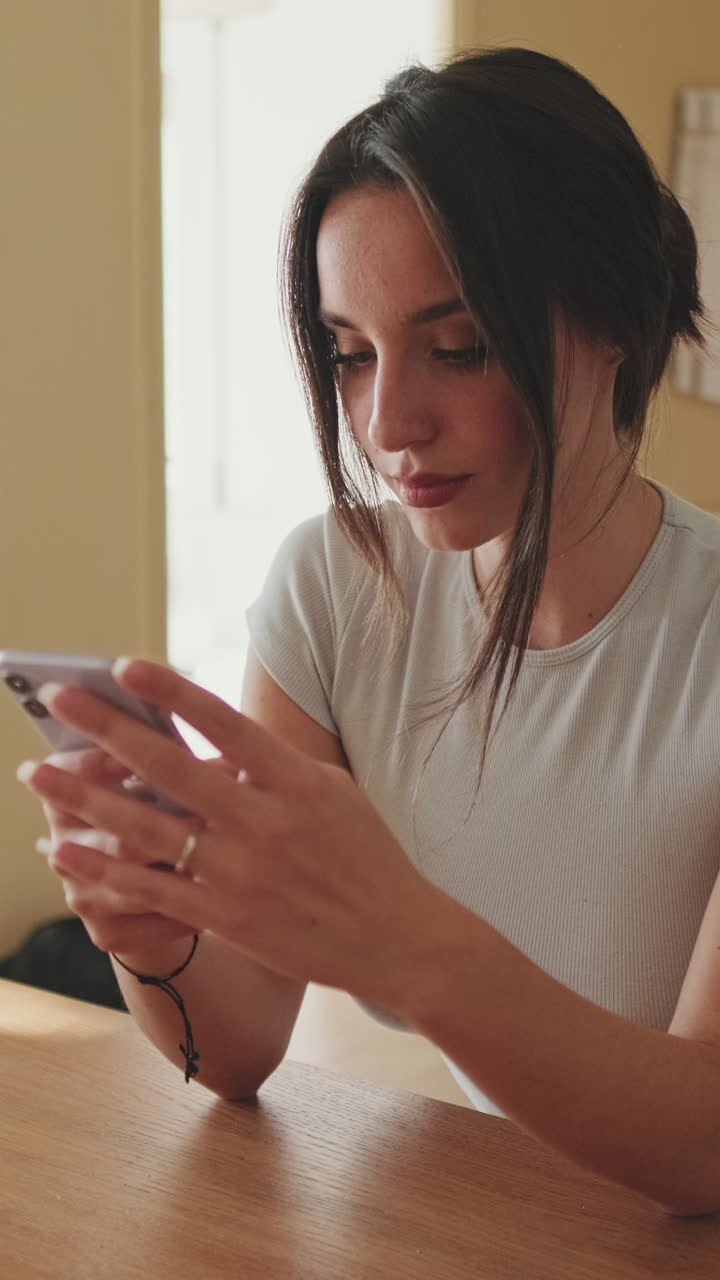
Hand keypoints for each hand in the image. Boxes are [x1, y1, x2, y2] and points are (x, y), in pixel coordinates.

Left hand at [17, 659, 439, 1009]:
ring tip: (39, 774)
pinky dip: (104, 869)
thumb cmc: (366, 855)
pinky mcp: (227, 918)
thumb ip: (275, 766)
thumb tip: (217, 743)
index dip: (172, 691)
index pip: (223, 724)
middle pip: (171, 768)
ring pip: (147, 829)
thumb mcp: (333, 793)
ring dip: (86, 799)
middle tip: (60, 698)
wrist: (397, 936)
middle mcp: (264, 822)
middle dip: (107, 729)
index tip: (124, 664)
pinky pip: (152, 889)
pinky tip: (64, 850)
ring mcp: (242, 872)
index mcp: (295, 781)